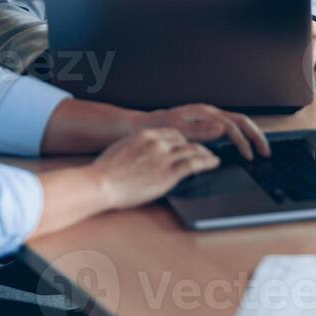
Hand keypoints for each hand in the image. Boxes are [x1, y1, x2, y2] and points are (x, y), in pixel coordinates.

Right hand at [91, 128, 220, 209]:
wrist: (101, 183)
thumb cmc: (105, 171)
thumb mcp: (122, 150)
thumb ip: (136, 148)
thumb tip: (141, 154)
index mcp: (145, 134)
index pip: (172, 132)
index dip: (183, 139)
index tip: (188, 143)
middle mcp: (158, 142)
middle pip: (185, 140)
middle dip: (196, 145)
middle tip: (205, 150)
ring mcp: (164, 156)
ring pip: (194, 150)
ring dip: (206, 153)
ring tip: (213, 157)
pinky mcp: (169, 172)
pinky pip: (195, 164)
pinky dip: (208, 162)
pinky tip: (214, 163)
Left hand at [141, 104, 270, 159]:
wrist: (142, 125)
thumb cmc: (156, 127)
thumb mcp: (176, 130)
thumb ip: (200, 130)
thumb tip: (222, 128)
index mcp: (204, 113)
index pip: (232, 126)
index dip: (243, 141)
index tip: (249, 156)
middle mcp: (209, 113)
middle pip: (241, 121)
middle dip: (256, 136)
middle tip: (266, 151)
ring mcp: (208, 117)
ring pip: (237, 123)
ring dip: (251, 135)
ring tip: (259, 149)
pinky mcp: (206, 123)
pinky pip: (229, 127)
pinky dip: (240, 136)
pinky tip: (242, 146)